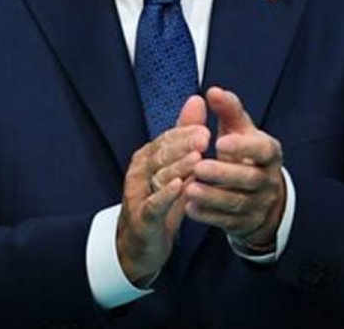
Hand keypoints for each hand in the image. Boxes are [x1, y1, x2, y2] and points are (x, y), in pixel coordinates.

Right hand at [116, 97, 209, 284]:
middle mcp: (139, 173)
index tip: (205, 126)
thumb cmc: (160, 201)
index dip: (183, 132)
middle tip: (204, 137)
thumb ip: (184, 135)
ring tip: (197, 159)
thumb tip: (196, 99)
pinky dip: (166, 195)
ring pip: (157, 177)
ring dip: (177, 167)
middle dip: (182, 145)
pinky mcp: (142, 218)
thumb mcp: (174, 167)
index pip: (164, 140)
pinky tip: (180, 187)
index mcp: (147, 158)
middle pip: (160, 155)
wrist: (140, 244)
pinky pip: (153, 204)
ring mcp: (138, 195)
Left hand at [185, 87, 285, 249]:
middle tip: (199, 167)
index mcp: (268, 154)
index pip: (262, 150)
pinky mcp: (245, 223)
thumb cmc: (244, 155)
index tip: (220, 141)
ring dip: (212, 197)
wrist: (261, 196)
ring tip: (189, 189)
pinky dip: (208, 215)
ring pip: (237, 203)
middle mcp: (267, 180)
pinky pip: (227, 222)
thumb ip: (227, 111)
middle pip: (249, 179)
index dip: (243, 147)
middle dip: (224, 174)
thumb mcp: (240, 131)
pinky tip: (188, 207)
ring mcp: (258, 204)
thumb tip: (213, 91)